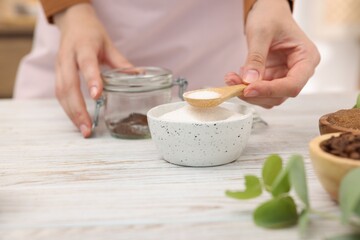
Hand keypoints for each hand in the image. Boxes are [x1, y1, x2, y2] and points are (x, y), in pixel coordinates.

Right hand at [54, 3, 132, 136]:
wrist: (72, 21)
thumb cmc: (92, 33)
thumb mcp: (109, 44)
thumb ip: (121, 63)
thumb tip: (139, 77)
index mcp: (83, 46)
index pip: (87, 64)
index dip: (91, 79)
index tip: (97, 96)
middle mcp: (68, 57)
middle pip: (68, 85)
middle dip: (77, 109)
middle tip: (88, 127)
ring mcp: (59, 66)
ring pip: (60, 92)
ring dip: (71, 113)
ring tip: (84, 130)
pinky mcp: (56, 73)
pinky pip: (59, 94)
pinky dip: (68, 109)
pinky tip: (77, 121)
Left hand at [225, 0, 319, 107]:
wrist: (267, 12)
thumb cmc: (271, 16)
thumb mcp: (261, 33)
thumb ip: (256, 57)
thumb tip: (249, 80)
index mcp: (307, 58)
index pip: (293, 85)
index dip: (270, 90)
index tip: (248, 89)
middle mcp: (299, 71)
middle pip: (280, 95)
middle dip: (255, 93)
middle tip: (233, 84)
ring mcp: (285, 76)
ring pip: (268, 97)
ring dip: (248, 92)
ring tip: (232, 78)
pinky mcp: (272, 78)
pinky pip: (259, 90)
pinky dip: (245, 88)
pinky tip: (236, 77)